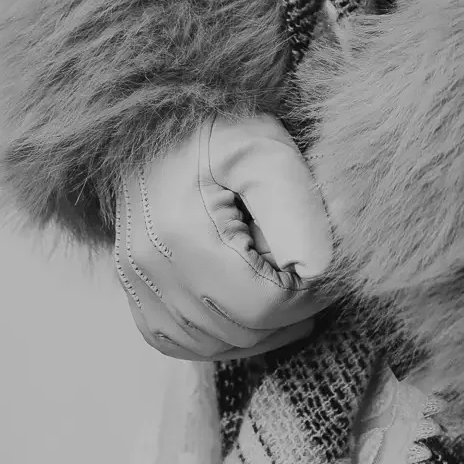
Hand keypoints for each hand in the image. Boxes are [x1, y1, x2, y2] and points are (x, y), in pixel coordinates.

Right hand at [113, 112, 337, 360]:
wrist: (155, 117)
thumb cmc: (218, 125)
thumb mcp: (266, 150)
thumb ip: (300, 208)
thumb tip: (323, 270)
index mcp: (181, 231)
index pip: (265, 303)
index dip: (309, 293)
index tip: (329, 264)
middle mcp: (148, 268)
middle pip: (243, 329)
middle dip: (291, 311)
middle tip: (315, 275)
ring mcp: (135, 286)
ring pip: (217, 345)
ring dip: (263, 328)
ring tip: (289, 289)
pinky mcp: (134, 294)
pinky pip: (184, 344)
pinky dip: (225, 336)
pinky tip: (249, 307)